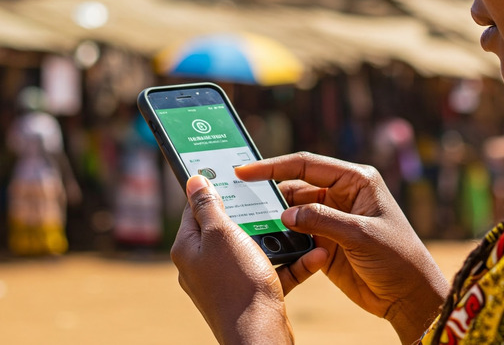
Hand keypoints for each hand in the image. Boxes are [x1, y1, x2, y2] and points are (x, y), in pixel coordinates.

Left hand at [171, 175, 327, 344]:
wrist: (260, 336)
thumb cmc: (238, 284)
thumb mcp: (222, 234)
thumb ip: (208, 205)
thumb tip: (193, 179)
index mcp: (189, 247)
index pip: (196, 207)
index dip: (215, 188)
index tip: (235, 174)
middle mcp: (203, 265)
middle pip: (228, 227)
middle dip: (254, 213)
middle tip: (274, 197)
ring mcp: (227, 282)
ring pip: (254, 249)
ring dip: (279, 237)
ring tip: (301, 224)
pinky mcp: (250, 296)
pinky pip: (272, 272)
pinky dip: (292, 263)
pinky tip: (315, 255)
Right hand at [234, 153, 448, 344]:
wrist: (409, 295)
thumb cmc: (397, 257)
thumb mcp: (361, 234)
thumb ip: (322, 220)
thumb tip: (285, 213)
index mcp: (355, 180)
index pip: (307, 165)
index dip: (274, 166)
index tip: (245, 171)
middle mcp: (342, 195)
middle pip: (296, 186)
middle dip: (269, 193)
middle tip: (239, 199)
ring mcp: (332, 219)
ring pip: (293, 212)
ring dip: (274, 218)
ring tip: (247, 221)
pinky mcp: (326, 243)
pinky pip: (297, 235)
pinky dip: (282, 238)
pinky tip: (265, 242)